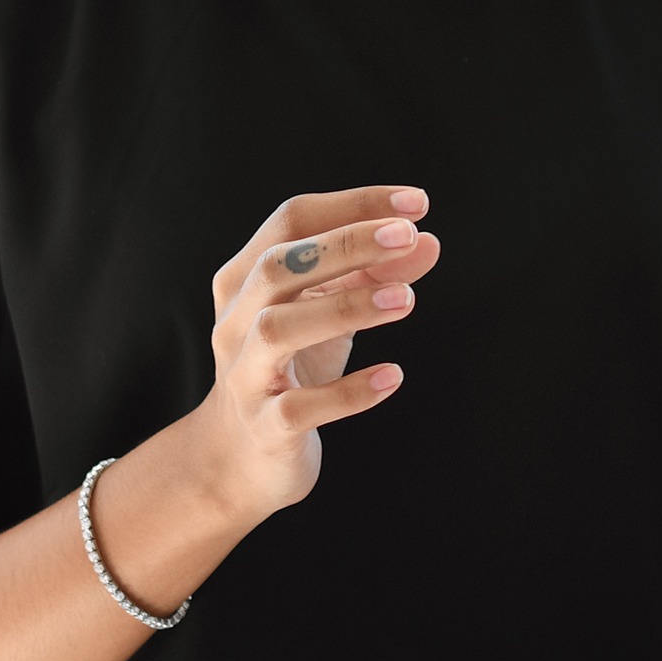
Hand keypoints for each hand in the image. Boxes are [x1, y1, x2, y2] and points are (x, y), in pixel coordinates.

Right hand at [187, 188, 440, 521]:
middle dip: (345, 245)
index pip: (292, 221)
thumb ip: (372, 274)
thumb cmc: (292, 366)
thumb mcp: (329, 313)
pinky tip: (393, 376)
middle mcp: (235, 320)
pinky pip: (300, 407)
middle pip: (278, 266)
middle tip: (408, 236)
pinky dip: (348, 392)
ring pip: (280, 329)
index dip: (354, 205)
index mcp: (245, 278)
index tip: (417, 204)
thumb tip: (426, 243)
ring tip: (406, 299)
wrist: (241, 456)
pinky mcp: (265, 427)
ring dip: (346, 307)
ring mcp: (245, 374)